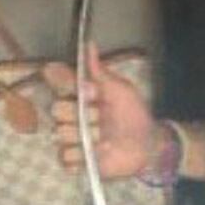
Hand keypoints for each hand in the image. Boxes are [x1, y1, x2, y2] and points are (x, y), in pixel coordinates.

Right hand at [48, 45, 159, 179]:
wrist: (146, 144)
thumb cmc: (134, 114)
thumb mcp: (120, 90)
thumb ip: (100, 72)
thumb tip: (89, 44)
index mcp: (83, 96)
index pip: (62, 84)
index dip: (60, 81)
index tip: (61, 79)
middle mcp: (73, 115)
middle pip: (57, 110)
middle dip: (78, 114)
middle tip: (99, 118)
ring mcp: (73, 138)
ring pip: (60, 133)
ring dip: (84, 137)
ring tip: (103, 139)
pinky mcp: (76, 160)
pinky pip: (64, 157)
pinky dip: (79, 156)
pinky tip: (95, 153)